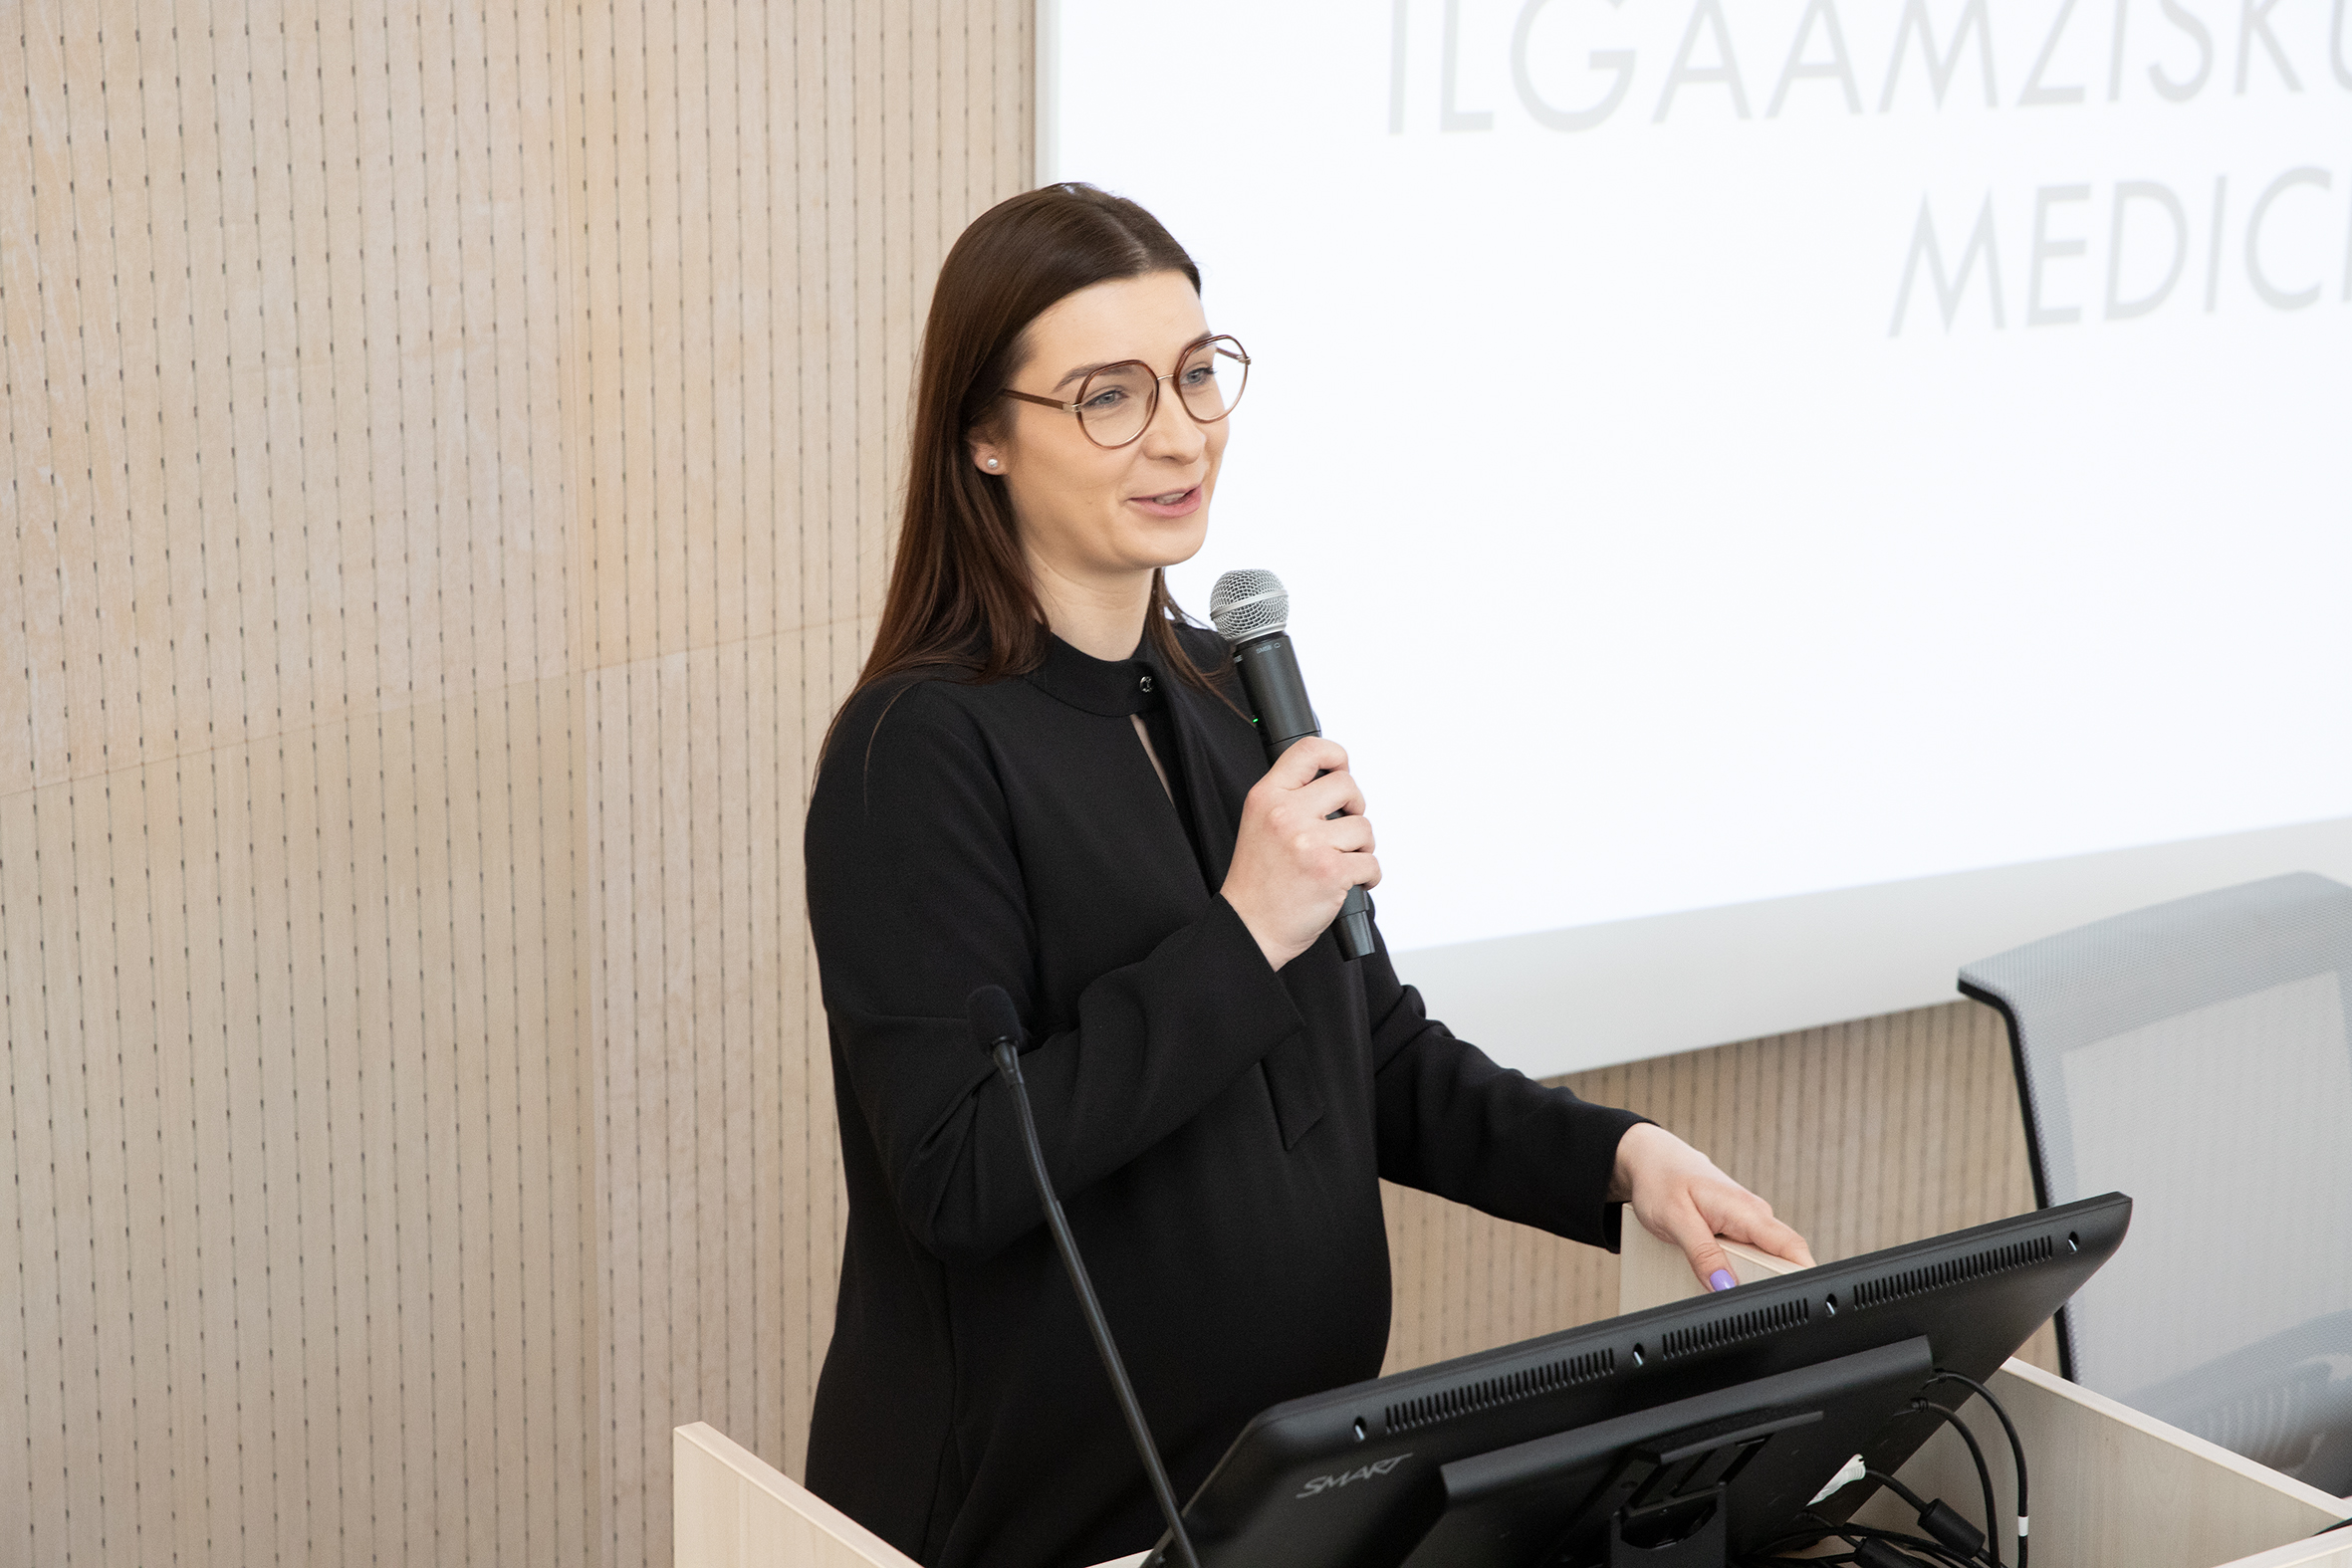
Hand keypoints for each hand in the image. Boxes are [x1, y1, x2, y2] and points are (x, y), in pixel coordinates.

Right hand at [1219, 736, 1379, 970]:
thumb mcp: (1260, 824)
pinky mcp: (1331, 871)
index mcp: (1266, 797)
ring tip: (1341, 862)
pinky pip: (1371, 862)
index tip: (1342, 768)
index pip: (1308, 751)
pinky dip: (1368, 876)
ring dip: (1361, 847)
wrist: (1250, 927)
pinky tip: (1349, 882)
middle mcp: (1286, 814)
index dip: (1336, 755)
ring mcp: (1309, 842)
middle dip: (1354, 808)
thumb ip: (1291, 798)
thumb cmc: (1258, 881)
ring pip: (1364, 827)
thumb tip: (1338, 781)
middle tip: (1343, 829)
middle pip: (1346, 785)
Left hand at [1609, 1122, 1815, 1290]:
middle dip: (1772, 1285)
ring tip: (1726, 1291)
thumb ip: (1701, 1254)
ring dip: (1753, 1279)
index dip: (1803, 1277)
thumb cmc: (1661, 1181)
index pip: (1793, 1247)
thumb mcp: (1675, 1219)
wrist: (1651, 1160)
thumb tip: (1723, 1286)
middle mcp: (1754, 1215)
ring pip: (1765, 1259)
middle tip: (1748, 1306)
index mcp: (1746, 1210)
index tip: (1797, 1302)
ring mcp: (1747, 1221)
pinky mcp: (1737, 1227)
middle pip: (1782, 1259)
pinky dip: (1740, 1270)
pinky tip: (1720, 1278)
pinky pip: (1749, 1254)